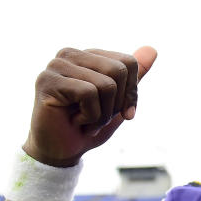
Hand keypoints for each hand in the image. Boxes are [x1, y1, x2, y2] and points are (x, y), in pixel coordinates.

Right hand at [25, 46, 156, 166]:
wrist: (61, 151)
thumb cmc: (88, 126)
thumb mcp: (119, 101)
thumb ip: (133, 76)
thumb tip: (152, 49)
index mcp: (88, 56)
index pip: (128, 63)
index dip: (131, 93)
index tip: (122, 112)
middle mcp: (70, 54)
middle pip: (119, 71)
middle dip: (116, 104)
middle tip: (97, 117)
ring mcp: (57, 65)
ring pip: (106, 84)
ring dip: (103, 114)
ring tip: (85, 121)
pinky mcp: (48, 80)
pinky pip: (89, 93)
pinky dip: (90, 116)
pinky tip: (75, 122)